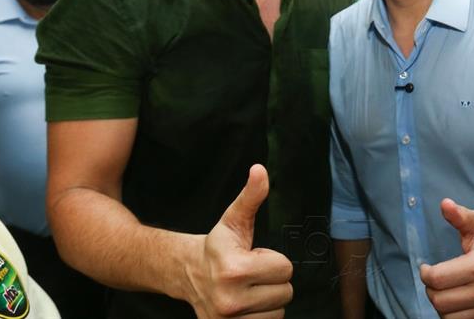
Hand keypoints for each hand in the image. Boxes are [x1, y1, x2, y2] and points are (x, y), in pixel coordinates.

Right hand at [186, 165, 292, 317]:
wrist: (188, 274)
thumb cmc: (218, 246)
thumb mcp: (234, 220)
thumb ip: (251, 196)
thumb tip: (260, 170)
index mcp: (234, 270)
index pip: (285, 269)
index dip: (273, 260)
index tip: (253, 257)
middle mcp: (229, 300)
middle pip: (285, 293)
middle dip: (272, 281)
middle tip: (251, 274)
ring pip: (279, 312)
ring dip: (268, 301)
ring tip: (249, 289)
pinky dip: (261, 316)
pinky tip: (247, 305)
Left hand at [419, 198, 473, 317]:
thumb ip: (460, 216)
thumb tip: (445, 204)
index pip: (438, 278)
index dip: (425, 274)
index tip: (426, 269)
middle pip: (440, 301)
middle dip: (431, 290)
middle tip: (433, 280)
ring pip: (449, 317)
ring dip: (441, 305)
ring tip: (443, 291)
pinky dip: (454, 315)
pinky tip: (455, 302)